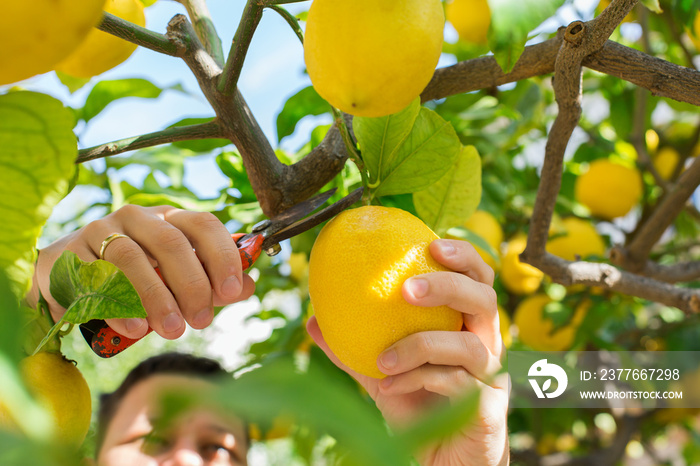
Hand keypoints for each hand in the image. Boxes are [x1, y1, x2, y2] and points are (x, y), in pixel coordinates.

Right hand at [26, 205, 255, 339]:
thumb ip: (210, 282)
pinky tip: (137, 329)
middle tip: (202, 320)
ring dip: (157, 298)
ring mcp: (99, 231)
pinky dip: (119, 306)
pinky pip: (96, 278)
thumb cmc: (133, 276)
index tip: (232, 291)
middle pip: (171, 242)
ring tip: (173, 329)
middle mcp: (136, 218)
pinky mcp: (70, 254)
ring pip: (132, 258)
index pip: (203, 224)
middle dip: (192, 284)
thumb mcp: (173, 277)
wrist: (67, 278)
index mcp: (168, 219)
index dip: (222, 256)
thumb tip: (249, 287)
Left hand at [307, 239, 508, 465]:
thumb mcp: (382, 373)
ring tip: (383, 357)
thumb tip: (315, 321)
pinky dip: (419, 379)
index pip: (477, 279)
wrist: (444, 461)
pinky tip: (388, 386)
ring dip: (422, 344)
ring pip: (471, 344)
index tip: (432, 241)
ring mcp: (492, 376)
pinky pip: (457, 383)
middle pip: (484, 299)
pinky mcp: (489, 407)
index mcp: (467, 325)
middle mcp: (486, 344)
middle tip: (408, 288)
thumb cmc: (419, 409)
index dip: (463, 255)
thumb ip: (353, 347)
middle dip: (449, 285)